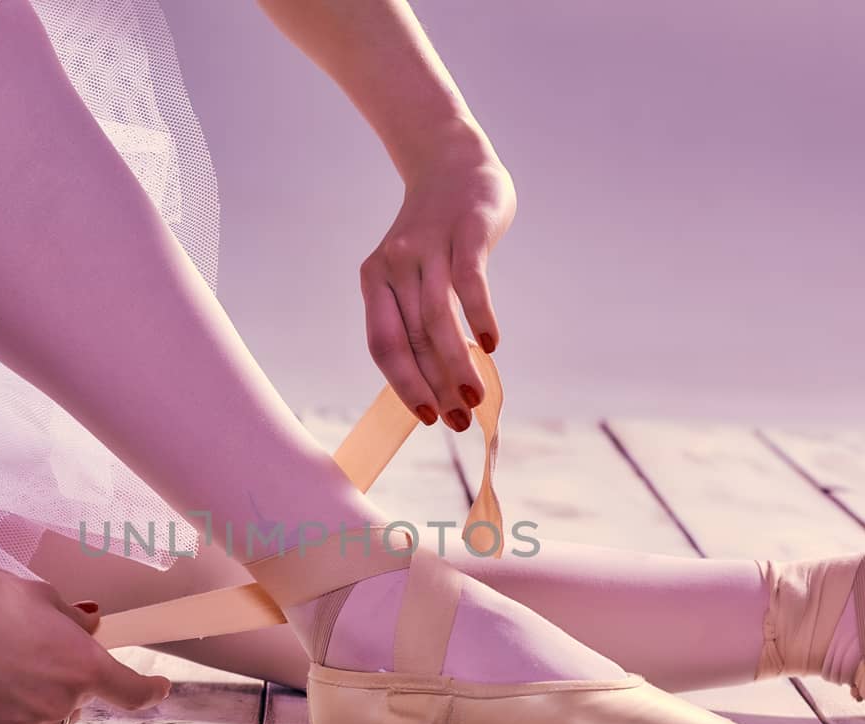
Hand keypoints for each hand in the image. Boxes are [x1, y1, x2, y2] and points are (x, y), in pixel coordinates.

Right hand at [0, 564, 170, 723]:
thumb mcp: (41, 597)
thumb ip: (73, 621)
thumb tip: (91, 628)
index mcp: (83, 664)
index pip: (133, 691)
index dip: (151, 691)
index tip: (159, 688)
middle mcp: (62, 701)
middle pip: (84, 701)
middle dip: (72, 681)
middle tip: (37, 650)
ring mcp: (30, 722)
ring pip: (56, 722)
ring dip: (47, 704)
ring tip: (10, 668)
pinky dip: (25, 723)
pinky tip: (2, 694)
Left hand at [360, 141, 515, 431]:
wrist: (453, 162)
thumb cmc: (437, 234)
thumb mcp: (415, 273)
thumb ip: (420, 319)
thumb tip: (439, 384)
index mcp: (374, 280)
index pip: (383, 345)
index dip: (403, 385)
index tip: (428, 418)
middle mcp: (394, 263)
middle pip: (411, 338)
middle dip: (435, 386)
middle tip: (460, 421)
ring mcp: (429, 245)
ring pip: (437, 318)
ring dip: (456, 364)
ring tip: (476, 397)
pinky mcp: (465, 231)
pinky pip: (469, 282)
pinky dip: (479, 316)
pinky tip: (490, 346)